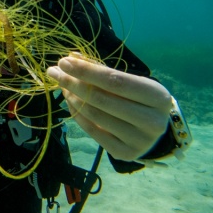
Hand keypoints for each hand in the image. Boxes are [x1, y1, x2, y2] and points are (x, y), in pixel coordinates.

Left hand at [46, 53, 171, 160]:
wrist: (155, 128)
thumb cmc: (139, 98)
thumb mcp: (129, 80)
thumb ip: (101, 70)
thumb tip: (71, 59)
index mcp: (157, 96)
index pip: (115, 81)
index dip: (86, 71)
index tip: (64, 62)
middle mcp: (152, 121)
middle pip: (102, 99)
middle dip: (73, 83)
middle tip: (55, 73)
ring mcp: (140, 140)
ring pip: (95, 115)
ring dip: (73, 98)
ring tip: (63, 86)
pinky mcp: (126, 153)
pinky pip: (93, 132)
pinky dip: (77, 115)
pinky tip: (70, 102)